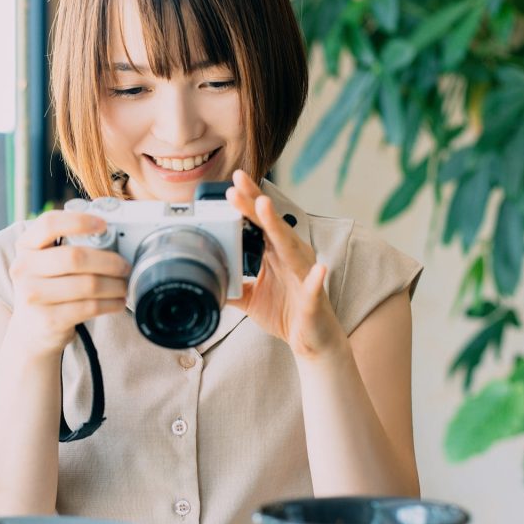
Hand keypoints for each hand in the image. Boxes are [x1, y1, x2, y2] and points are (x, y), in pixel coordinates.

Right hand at [8, 210, 130, 355]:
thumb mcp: (47, 261)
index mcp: (25, 245)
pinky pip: (90, 307)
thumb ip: (69, 244)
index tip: (103, 225)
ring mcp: (33, 295)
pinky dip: (111, 303)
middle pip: (75, 257)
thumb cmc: (48, 286)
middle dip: (109, 261)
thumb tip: (111, 236)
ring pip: (88, 284)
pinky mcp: (49, 320)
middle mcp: (23, 268)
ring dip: (115, 284)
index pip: (49, 224)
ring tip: (123, 285)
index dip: (79, 222)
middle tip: (125, 265)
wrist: (31, 329)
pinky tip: (117, 301)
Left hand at [224, 170, 345, 358]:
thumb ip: (231, 283)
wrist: (309, 340)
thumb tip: (204, 277)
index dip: (247, 202)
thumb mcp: (250, 298)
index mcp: (276, 253)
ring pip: (291, 247)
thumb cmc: (285, 313)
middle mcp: (291, 257)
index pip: (259, 222)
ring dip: (278, 227)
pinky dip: (316, 278)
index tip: (231, 183)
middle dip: (255, 203)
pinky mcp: (313, 299)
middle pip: (272, 225)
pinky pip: (314, 287)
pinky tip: (319, 269)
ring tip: (265, 207)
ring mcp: (304, 275)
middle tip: (238, 182)